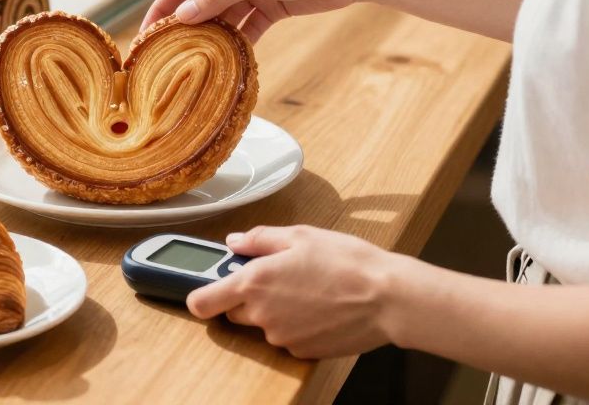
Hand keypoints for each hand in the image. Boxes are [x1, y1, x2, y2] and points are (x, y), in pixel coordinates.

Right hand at [140, 0, 370, 41]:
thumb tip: (182, 16)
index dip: (163, 5)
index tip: (147, 31)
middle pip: (200, 1)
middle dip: (184, 25)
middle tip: (164, 53)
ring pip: (222, 17)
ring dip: (210, 36)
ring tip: (193, 61)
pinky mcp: (269, 8)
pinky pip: (245, 28)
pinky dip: (236, 42)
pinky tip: (226, 60)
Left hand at [186, 225, 407, 358]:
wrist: (387, 298)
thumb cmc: (347, 262)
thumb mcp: (301, 236)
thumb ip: (260, 239)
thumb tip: (234, 242)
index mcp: (255, 282)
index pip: (203, 301)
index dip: (201, 296)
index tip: (208, 290)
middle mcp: (262, 314)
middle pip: (235, 313)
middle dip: (247, 298)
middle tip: (277, 279)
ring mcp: (281, 337)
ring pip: (263, 325)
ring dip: (275, 312)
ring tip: (308, 291)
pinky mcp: (300, 352)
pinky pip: (287, 338)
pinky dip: (296, 326)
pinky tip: (320, 309)